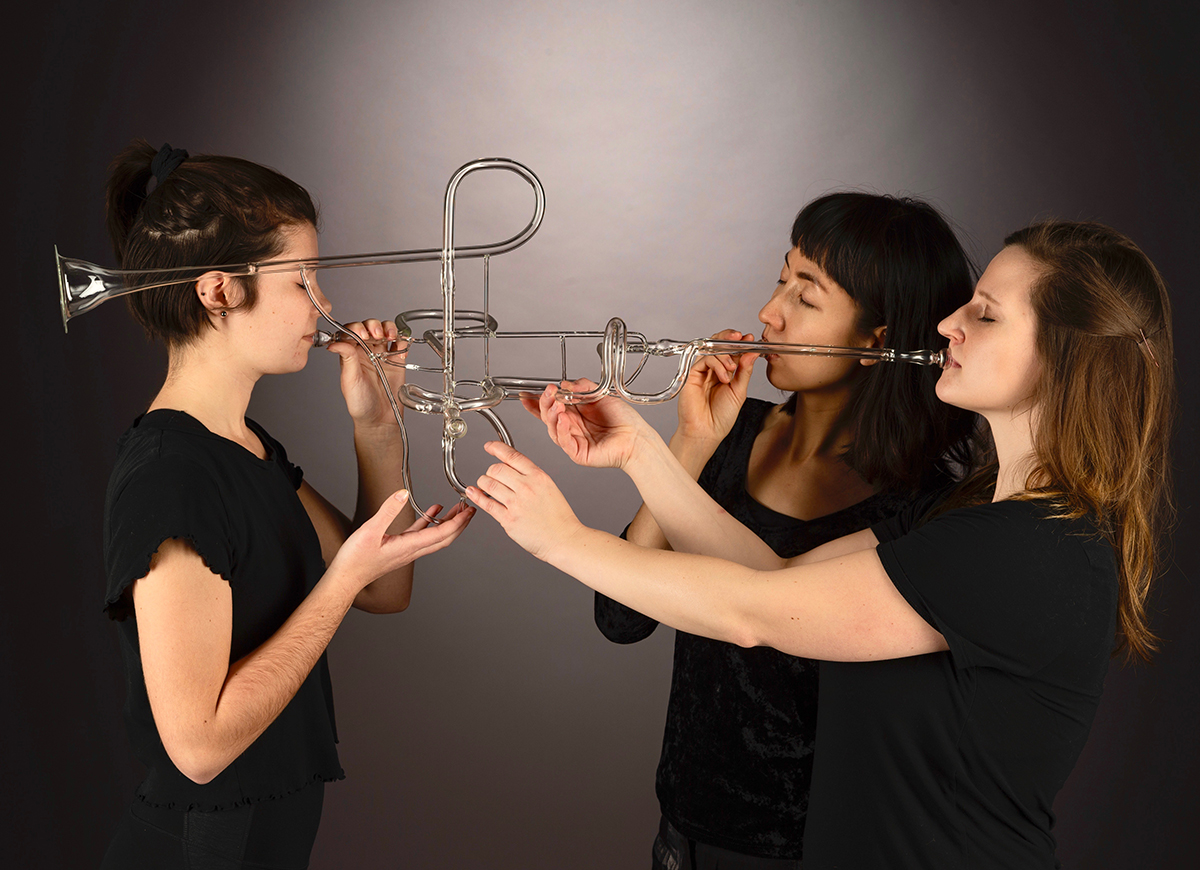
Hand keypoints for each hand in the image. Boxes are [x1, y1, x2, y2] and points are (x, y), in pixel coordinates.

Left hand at [326, 319, 408, 428]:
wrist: (380, 420)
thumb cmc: (360, 404)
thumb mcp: (350, 380)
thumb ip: (346, 358)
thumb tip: (334, 343)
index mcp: (351, 354)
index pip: (351, 331)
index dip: (356, 328)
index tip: (361, 335)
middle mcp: (366, 351)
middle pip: (369, 327)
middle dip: (373, 326)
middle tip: (376, 336)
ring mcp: (383, 355)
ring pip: (385, 331)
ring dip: (388, 328)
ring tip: (389, 337)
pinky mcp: (397, 361)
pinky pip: (401, 344)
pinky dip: (403, 340)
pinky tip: (400, 347)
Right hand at [327, 491, 473, 591]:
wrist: (346, 578)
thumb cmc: (356, 560)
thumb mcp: (370, 531)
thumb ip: (387, 510)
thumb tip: (403, 493)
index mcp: (409, 546)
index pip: (443, 533)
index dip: (459, 521)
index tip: (469, 510)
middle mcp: (413, 550)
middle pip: (445, 537)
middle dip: (461, 523)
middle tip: (470, 508)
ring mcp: (407, 550)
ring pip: (435, 536)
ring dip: (448, 522)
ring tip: (457, 508)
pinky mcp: (399, 548)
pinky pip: (421, 534)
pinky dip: (430, 523)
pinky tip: (432, 511)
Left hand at [465, 442, 583, 561]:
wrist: (564, 539)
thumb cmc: (559, 517)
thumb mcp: (549, 488)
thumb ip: (531, 477)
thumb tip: (511, 469)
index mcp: (538, 477)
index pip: (512, 455)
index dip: (496, 448)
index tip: (489, 446)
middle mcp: (526, 487)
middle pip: (496, 469)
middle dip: (490, 471)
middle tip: (491, 476)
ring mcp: (516, 503)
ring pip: (488, 484)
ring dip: (483, 483)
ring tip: (484, 486)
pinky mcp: (508, 519)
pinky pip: (487, 504)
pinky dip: (477, 496)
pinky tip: (474, 492)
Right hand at [519, 379, 652, 469]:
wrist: (636, 437)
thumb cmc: (623, 420)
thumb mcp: (601, 394)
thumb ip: (582, 387)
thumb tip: (565, 383)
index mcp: (575, 413)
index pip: (551, 407)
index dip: (537, 402)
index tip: (527, 395)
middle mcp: (572, 426)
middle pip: (548, 416)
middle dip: (545, 404)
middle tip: (549, 393)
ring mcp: (573, 440)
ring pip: (553, 429)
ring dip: (552, 414)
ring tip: (557, 404)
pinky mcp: (577, 453)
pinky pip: (564, 441)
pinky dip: (561, 429)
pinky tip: (563, 419)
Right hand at [675, 329, 758, 448]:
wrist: (707, 431)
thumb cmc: (721, 417)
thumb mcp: (739, 391)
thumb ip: (745, 371)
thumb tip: (752, 353)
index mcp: (726, 373)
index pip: (732, 351)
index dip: (740, 343)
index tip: (750, 338)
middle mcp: (713, 370)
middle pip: (718, 344)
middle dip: (729, 338)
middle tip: (740, 337)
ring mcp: (702, 371)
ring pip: (711, 349)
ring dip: (725, 354)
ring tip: (732, 368)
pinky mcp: (692, 374)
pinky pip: (704, 359)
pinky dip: (717, 364)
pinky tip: (723, 376)